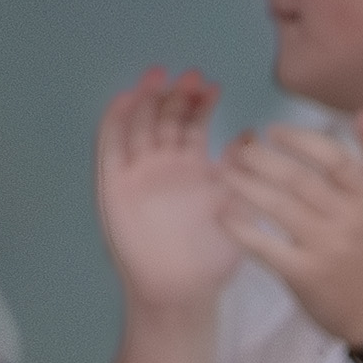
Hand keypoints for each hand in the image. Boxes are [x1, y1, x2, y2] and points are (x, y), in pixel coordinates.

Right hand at [92, 70, 237, 319]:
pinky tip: (126, 99)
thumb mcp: (234, 205)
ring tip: (159, 76)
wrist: (181, 289)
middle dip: (175, 95)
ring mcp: (137, 172)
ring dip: (146, 100)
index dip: (200, 104)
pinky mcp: (114, 185)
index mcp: (191, 167)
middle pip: (164, 118)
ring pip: (139, 125)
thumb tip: (250, 133)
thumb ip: (239, 170)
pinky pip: (112, 148)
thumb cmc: (212, 254)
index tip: (214, 85)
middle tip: (190, 74)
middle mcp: (163, 165)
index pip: (192, 125)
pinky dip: (116, 123)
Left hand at [222, 113, 362, 343]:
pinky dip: (240, 228)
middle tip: (237, 150)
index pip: (333, 157)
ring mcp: (325, 248)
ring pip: (278, 207)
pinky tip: (223, 214)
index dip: (299, 139)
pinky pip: (264, 246)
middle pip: (298, 179)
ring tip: (222, 172)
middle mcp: (347, 220)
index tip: (272, 131)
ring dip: (244, 185)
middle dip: (261, 158)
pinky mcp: (303, 275)